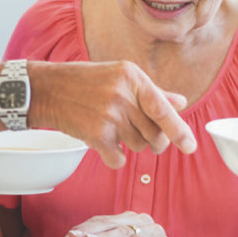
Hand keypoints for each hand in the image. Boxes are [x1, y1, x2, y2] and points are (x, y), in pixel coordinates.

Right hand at [30, 61, 196, 167]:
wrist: (47, 90)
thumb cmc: (86, 82)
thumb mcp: (120, 77)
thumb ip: (153, 92)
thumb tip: (181, 103)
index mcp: (132, 77)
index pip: (162, 108)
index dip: (179, 130)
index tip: (190, 147)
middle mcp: (122, 95)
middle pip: (154, 133)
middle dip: (153, 140)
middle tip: (141, 136)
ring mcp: (108, 115)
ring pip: (138, 146)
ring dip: (131, 146)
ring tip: (114, 131)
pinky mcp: (95, 135)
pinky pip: (118, 159)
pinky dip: (114, 158)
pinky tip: (104, 144)